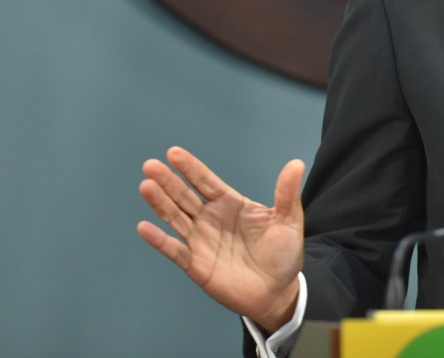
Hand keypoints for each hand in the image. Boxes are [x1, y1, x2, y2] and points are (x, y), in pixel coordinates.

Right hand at [137, 147, 305, 331]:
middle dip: (168, 181)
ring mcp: (201, 241)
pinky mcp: (196, 264)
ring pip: (175, 218)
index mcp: (231, 204)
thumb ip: (287, 193)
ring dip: (159, 203)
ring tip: (146, 185)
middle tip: (150, 165)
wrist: (278, 291)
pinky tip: (145, 227)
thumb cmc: (283, 254)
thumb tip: (296, 164)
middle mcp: (211, 219)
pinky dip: (159, 240)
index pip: (206, 181)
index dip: (191, 168)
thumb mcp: (288, 220)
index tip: (174, 153)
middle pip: (185, 196)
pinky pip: (174, 250)